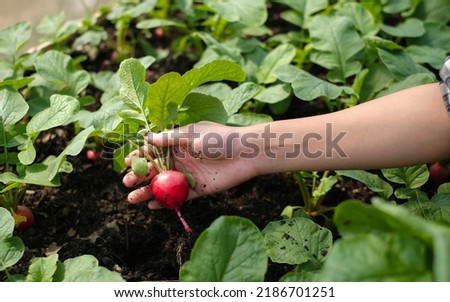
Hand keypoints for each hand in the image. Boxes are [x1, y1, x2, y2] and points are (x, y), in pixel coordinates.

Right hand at [122, 122, 259, 208]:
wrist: (247, 153)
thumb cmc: (221, 139)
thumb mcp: (193, 135)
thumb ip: (170, 139)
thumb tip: (147, 138)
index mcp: (179, 143)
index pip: (154, 150)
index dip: (139, 157)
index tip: (125, 163)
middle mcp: (182, 159)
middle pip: (156, 170)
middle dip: (139, 176)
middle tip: (126, 183)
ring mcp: (189, 175)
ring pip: (164, 185)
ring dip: (148, 192)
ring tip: (132, 199)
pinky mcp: (199, 189)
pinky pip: (180, 198)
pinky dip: (167, 202)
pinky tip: (153, 206)